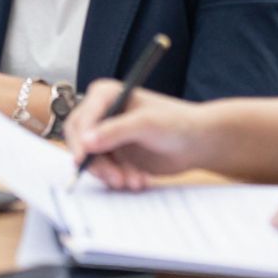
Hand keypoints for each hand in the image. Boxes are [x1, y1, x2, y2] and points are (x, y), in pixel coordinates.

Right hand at [66, 83, 209, 189]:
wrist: (197, 143)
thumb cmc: (176, 123)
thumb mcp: (145, 124)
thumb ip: (115, 131)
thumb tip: (86, 142)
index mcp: (105, 96)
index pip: (82, 118)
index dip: (80, 140)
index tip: (84, 159)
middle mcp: (102, 114)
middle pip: (82, 140)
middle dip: (97, 162)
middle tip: (115, 179)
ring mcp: (108, 135)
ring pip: (93, 159)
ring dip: (111, 173)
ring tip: (133, 181)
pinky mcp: (116, 154)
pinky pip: (106, 169)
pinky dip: (118, 177)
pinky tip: (138, 180)